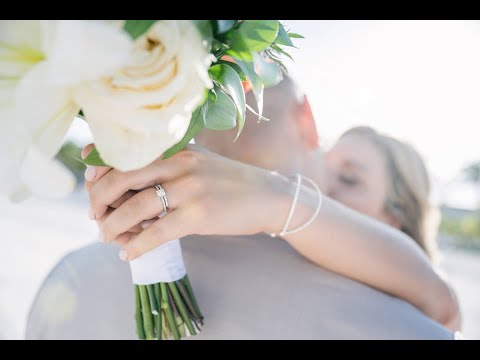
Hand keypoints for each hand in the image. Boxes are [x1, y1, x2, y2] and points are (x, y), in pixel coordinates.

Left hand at [84, 144, 290, 260]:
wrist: (268, 197)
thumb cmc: (229, 182)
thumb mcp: (198, 163)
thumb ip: (167, 166)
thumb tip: (129, 184)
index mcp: (177, 149)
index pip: (126, 153)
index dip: (100, 169)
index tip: (89, 184)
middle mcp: (180, 164)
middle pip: (123, 177)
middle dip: (99, 198)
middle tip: (94, 215)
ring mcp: (190, 189)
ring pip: (136, 207)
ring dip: (113, 226)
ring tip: (105, 237)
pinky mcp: (200, 215)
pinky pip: (158, 232)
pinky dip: (137, 245)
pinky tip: (128, 254)